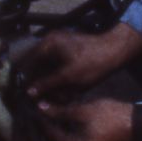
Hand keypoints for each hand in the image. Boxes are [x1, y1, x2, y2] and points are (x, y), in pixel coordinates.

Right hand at [17, 23, 141, 99]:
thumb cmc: (92, 63)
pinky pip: (57, 66)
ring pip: (47, 67)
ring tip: (57, 96)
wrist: (116, 51)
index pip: (27, 62)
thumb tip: (29, 92)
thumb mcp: (68, 76)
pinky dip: (58, 78)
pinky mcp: (68, 51)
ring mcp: (59, 45)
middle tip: (42, 99)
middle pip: (37, 65)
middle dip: (40, 83)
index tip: (25, 95)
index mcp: (48, 43)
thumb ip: (47, 84)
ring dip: (50, 82)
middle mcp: (50, 41)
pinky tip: (65, 91)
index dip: (26, 79)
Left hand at [37, 95, 141, 140]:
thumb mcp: (83, 111)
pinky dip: (66, 131)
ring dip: (56, 129)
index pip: (52, 138)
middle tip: (38, 113)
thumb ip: (60, 112)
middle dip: (47, 128)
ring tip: (47, 113)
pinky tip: (61, 117)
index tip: (33, 111)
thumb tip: (41, 108)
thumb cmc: (111, 116)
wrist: (136, 122)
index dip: (42, 123)